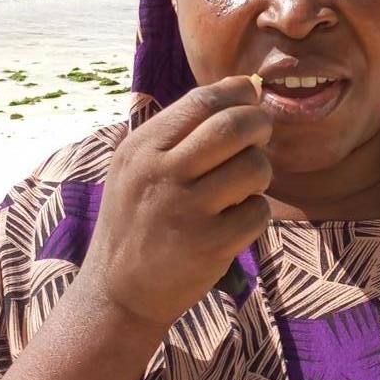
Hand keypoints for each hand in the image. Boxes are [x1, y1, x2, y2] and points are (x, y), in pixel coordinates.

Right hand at [77, 75, 272, 329]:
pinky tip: (236, 220)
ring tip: (245, 184)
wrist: (117, 292)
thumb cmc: (137, 219)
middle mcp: (162, 174)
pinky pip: (258, 211)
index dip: (238, 93)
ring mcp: (186, 211)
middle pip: (234, 127)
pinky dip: (256, 212)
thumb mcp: (137, 166)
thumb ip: (181, 128)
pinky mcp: (210, 246)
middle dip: (260, 125)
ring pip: (254, 168)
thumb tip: (244, 86)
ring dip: (261, 171)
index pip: (202, 101)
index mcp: (142, 148)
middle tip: (260, 136)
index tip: (252, 97)